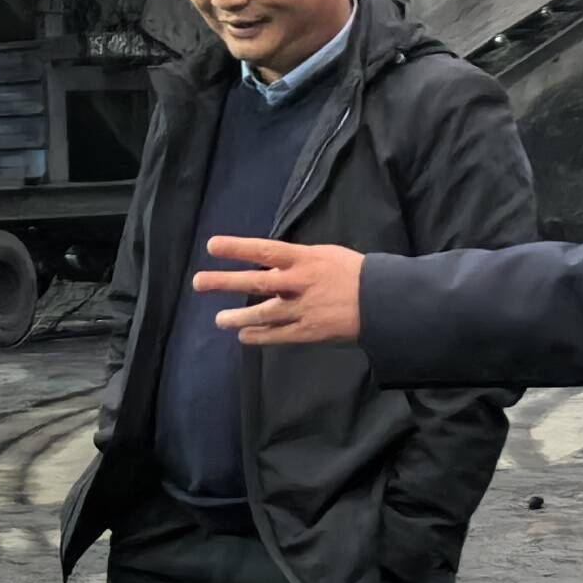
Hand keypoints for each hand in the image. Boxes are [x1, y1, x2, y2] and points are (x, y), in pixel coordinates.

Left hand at [195, 235, 364, 346]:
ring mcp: (302, 309)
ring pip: (262, 314)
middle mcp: (299, 283)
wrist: (384, 302)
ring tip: (219, 320)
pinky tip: (243, 337)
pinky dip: (258, 336)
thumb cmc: (356, 274)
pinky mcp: (308, 332)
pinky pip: (277, 336)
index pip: (264, 250)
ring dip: (237, 317)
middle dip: (224, 282)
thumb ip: (298, 261)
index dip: (237, 248)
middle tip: (199, 282)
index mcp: (305, 259)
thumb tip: (272, 265)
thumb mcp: (327, 255)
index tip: (212, 245)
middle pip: (255, 282)